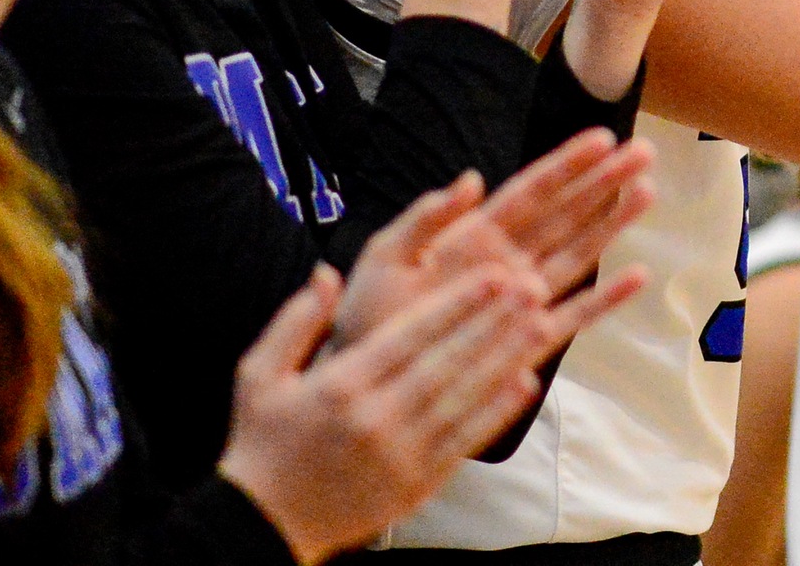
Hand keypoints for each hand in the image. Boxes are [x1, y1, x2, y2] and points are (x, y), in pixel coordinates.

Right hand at [220, 258, 636, 564]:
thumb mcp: (258, 375)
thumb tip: (327, 272)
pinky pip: (465, 442)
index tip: (493, 273)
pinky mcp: (416, 484)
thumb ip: (297, 320)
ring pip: (464, 398)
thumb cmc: (261, 442)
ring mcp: (400, 454)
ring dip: (506, 358)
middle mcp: (375, 418)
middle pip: (447, 361)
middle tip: (533, 284)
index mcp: (340, 386)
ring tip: (542, 322)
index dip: (456, 303)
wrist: (262, 527)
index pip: (410, 336)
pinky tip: (525, 382)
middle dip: (493, 320)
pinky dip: (497, 412)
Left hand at [334, 128, 657, 348]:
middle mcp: (506, 262)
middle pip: (565, 214)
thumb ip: (426, 219)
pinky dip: (606, 299)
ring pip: (577, 253)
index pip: (529, 192)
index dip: (565, 165)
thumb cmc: (369, 318)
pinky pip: (574, 316)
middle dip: (604, 183)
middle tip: (644, 151)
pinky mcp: (526, 339)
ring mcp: (520, 298)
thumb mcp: (387, 257)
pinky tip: (638, 279)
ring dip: (612, 224)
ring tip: (647, 192)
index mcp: (473, 236)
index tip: (602, 138)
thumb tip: (469, 179)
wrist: (365, 376)